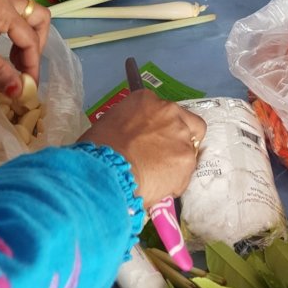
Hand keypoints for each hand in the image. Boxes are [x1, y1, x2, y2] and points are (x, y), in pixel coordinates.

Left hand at [0, 0, 49, 92]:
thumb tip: (19, 90)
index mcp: (1, 8)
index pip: (30, 38)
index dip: (32, 65)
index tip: (27, 89)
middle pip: (36, 17)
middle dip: (36, 44)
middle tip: (23, 68)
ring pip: (21, 13)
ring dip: (21, 37)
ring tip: (7, 62)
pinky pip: (4, 12)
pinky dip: (7, 30)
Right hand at [80, 89, 206, 208]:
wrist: (108, 169)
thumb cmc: (98, 148)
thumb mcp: (110, 124)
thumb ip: (129, 124)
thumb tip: (131, 138)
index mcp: (147, 100)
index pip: (165, 110)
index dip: (162, 127)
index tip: (154, 139)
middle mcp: (170, 112)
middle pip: (188, 124)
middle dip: (180, 140)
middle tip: (165, 156)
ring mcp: (181, 135)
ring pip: (188, 150)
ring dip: (176, 162)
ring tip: (157, 177)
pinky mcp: (187, 159)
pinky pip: (184, 173)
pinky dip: (174, 182)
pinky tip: (157, 187)